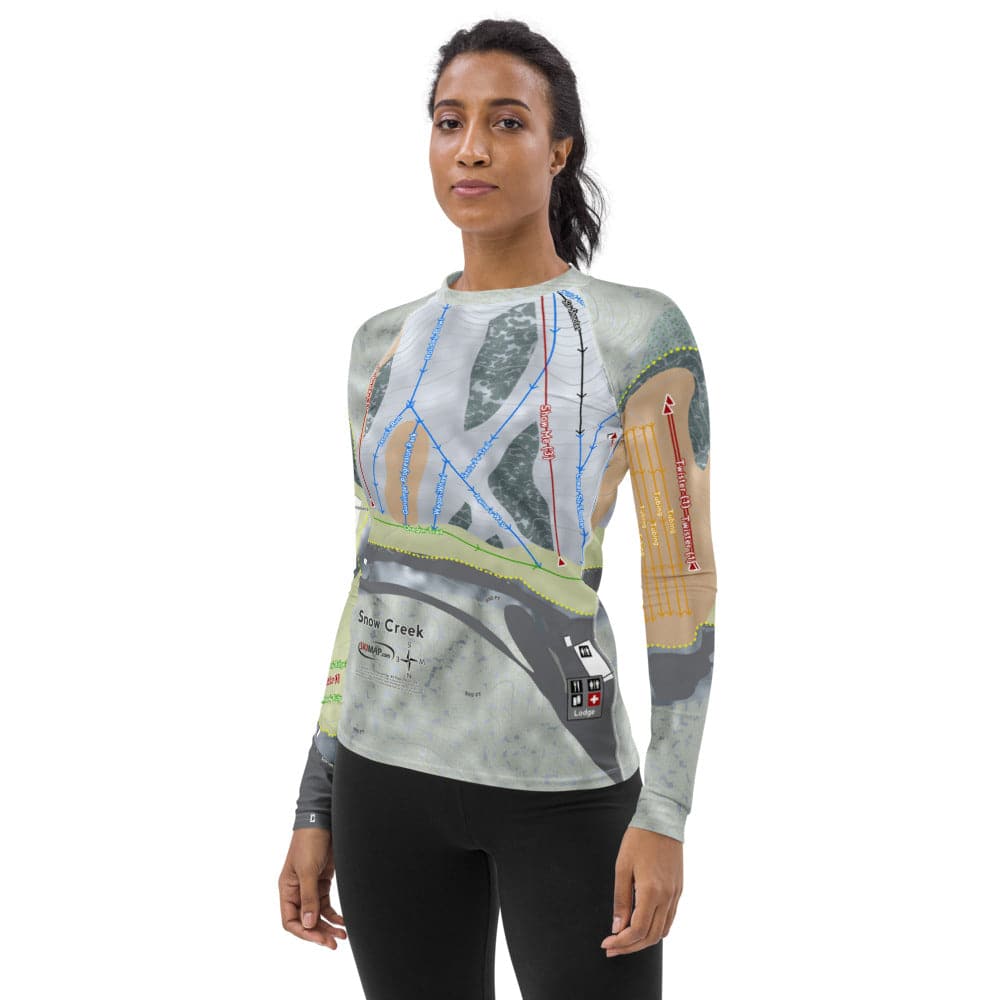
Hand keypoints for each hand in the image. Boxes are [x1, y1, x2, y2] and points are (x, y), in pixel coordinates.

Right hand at [278, 827, 347, 950]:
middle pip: (305, 920)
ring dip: (328, 925)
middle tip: (334, 943)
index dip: (304, 932)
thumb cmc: (309, 842)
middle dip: (319, 932)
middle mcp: (297, 890)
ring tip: (342, 935)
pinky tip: (343, 921)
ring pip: (317, 914)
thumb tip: (308, 924)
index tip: (320, 938)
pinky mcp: (322, 881)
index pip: (290, 920)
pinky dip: (334, 914)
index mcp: (287, 889)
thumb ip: (308, 897)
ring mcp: (310, 886)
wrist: (323, 821)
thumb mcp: (307, 871)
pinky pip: (326, 904)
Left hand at [600, 826, 682, 956]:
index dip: (621, 942)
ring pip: (662, 931)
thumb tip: (617, 928)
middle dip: (630, 947)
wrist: (662, 819)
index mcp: (651, 892)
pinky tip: (643, 927)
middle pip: (650, 936)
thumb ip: (621, 900)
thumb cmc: (638, 840)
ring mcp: (676, 894)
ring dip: (643, 941)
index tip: (606, 943)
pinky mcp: (679, 889)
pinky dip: (656, 929)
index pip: (637, 930)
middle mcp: (667, 897)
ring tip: (624, 941)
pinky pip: (669, 919)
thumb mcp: (622, 867)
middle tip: (611, 948)